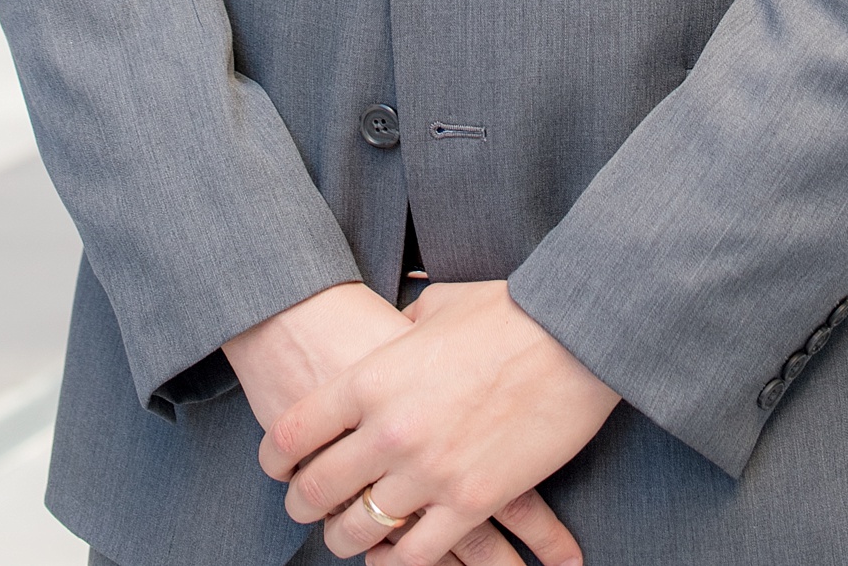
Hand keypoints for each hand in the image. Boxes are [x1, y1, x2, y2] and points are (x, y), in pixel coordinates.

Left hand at [261, 279, 618, 564]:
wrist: (572, 336)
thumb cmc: (507, 311)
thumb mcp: (439, 307)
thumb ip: (404, 326)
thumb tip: (396, 328)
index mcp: (372, 377)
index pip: (295, 431)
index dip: (276, 455)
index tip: (276, 464)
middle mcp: (389, 430)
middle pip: (316, 488)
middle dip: (302, 504)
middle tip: (303, 505)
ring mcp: (429, 471)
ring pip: (359, 529)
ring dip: (343, 538)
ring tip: (342, 535)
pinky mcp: (471, 502)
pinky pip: (415, 553)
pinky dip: (395, 560)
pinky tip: (391, 554)